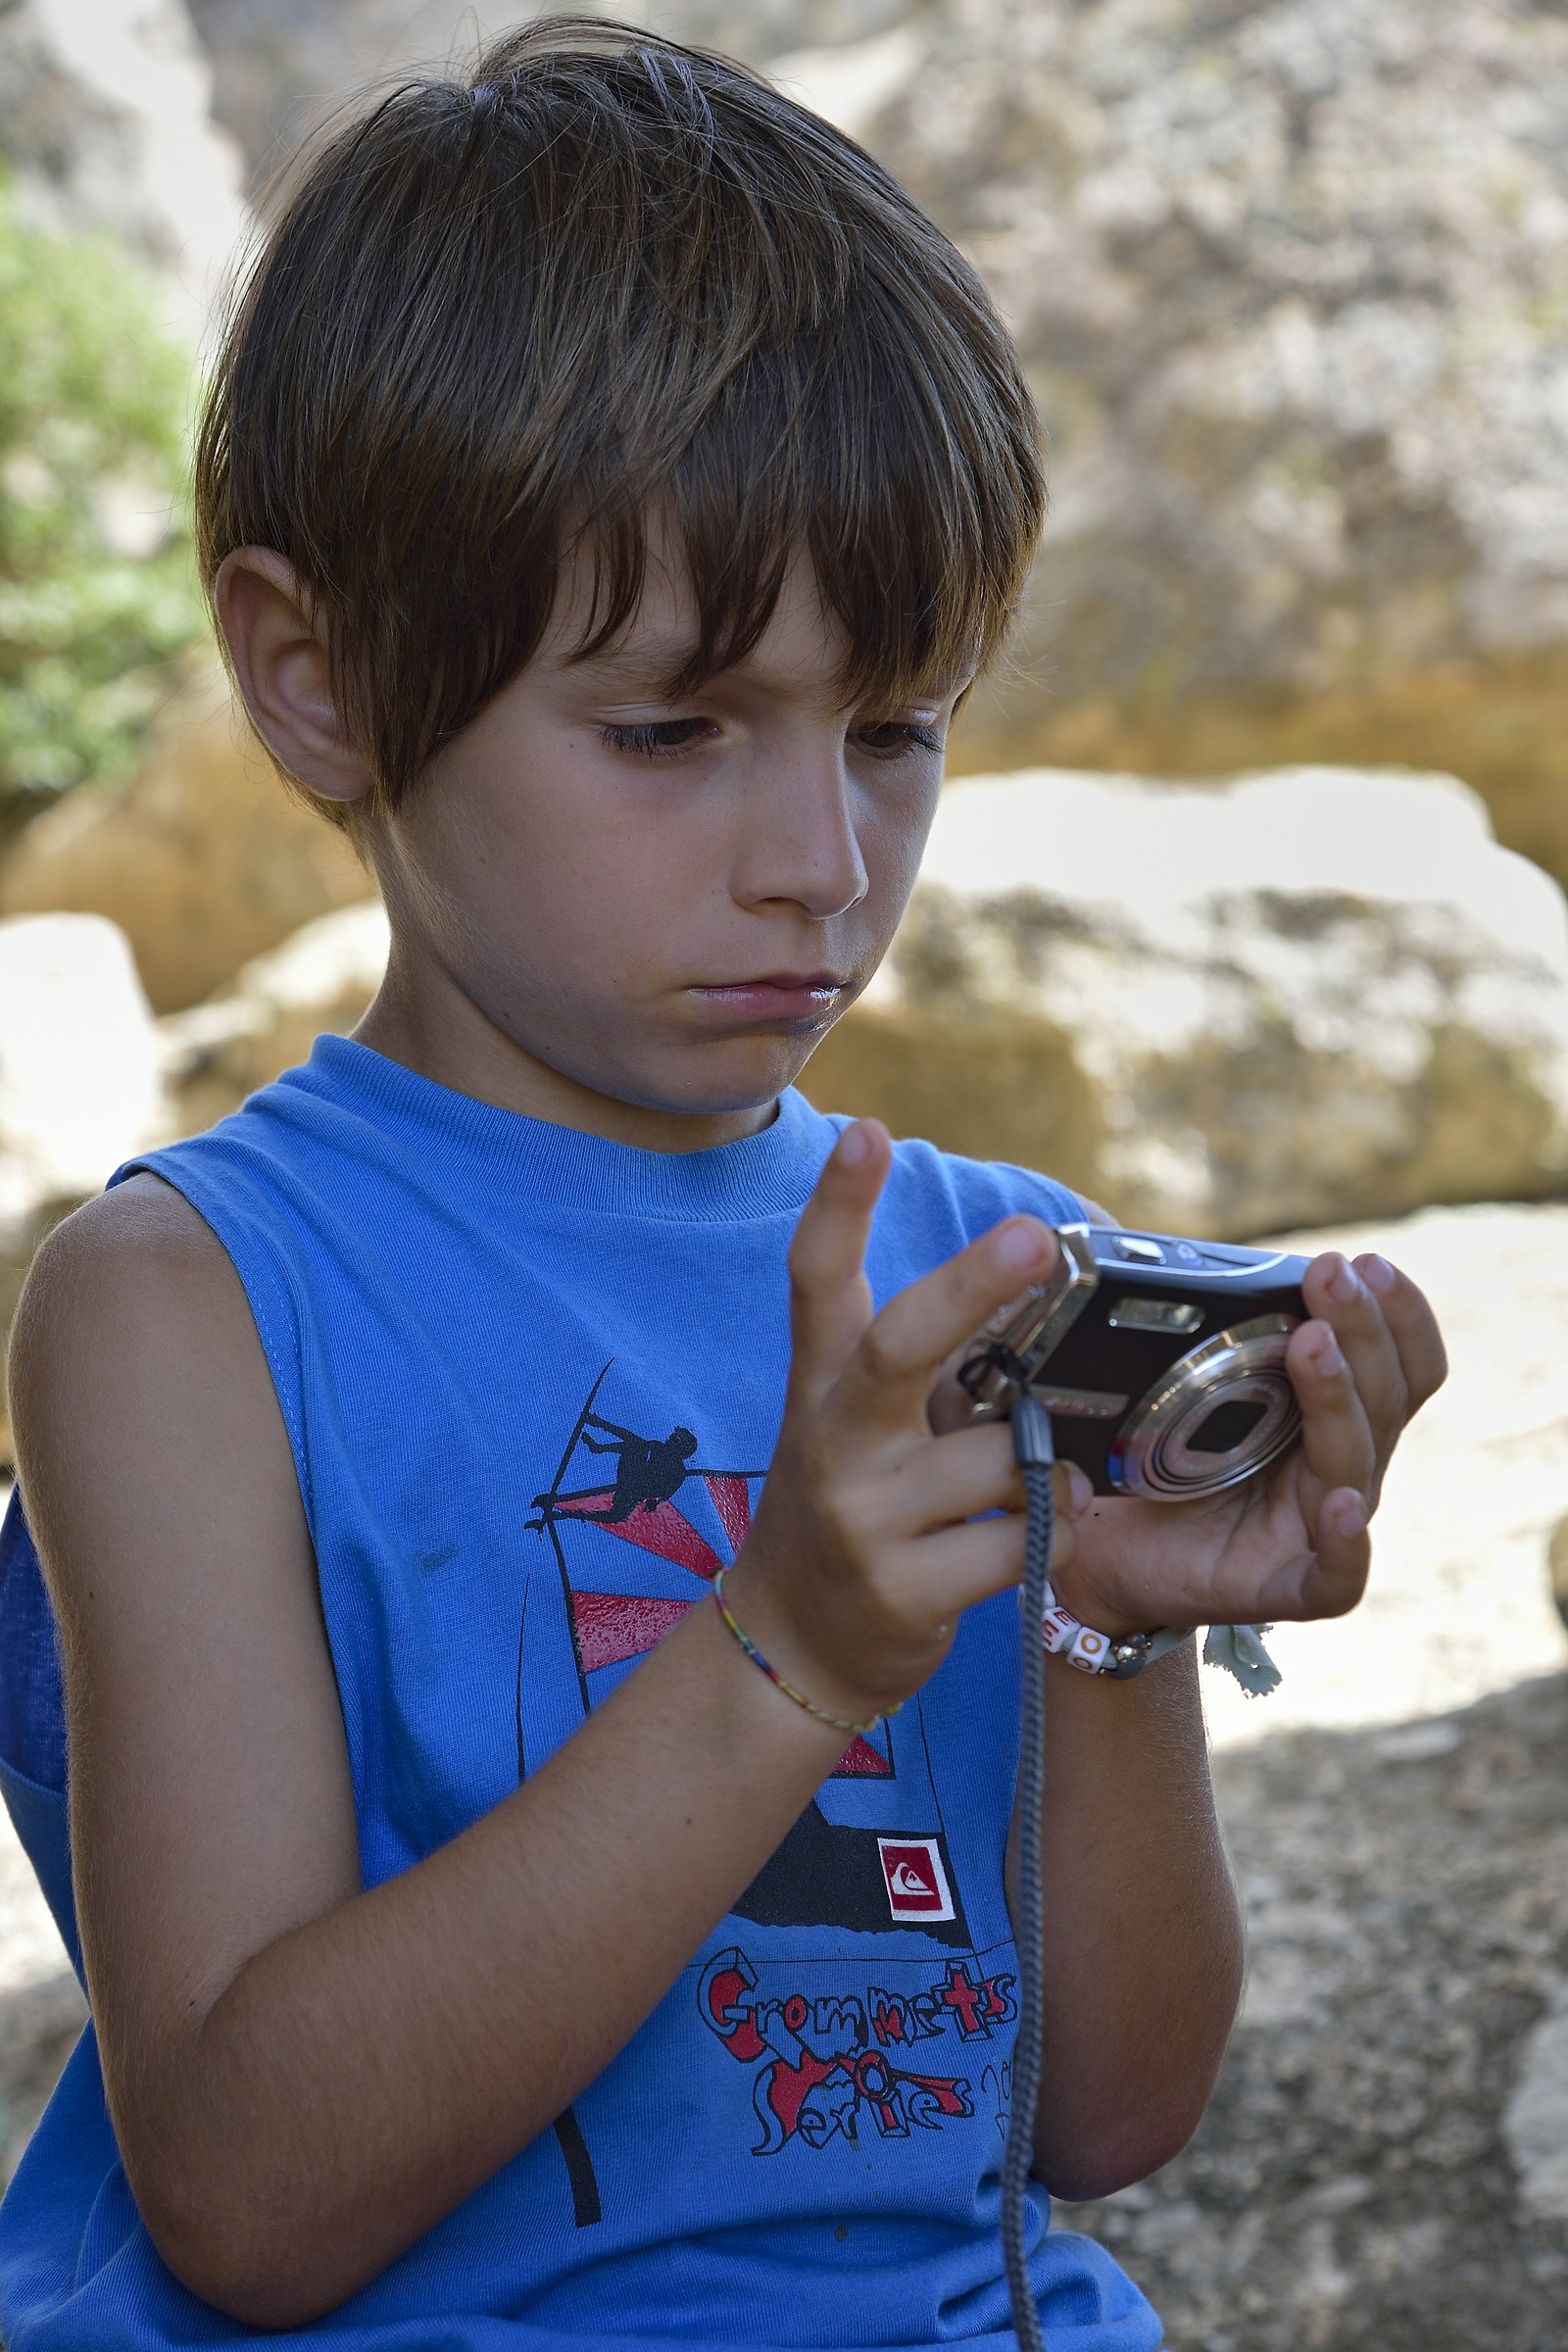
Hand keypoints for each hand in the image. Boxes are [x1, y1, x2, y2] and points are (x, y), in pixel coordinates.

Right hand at [725, 1121, 1084, 1724]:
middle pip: (898, 1348)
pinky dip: (1052, 1533)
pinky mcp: (902, 1591)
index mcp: (820, 1385)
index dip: (838, 1204)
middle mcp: (831, 1442)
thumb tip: (1023, 1278)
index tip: (864, 1129)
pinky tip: (1030, 1540)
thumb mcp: (855, 1422)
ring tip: (1029, 1486)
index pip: (816, 1279)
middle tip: (1034, 1236)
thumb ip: (919, 1363)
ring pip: (999, 1459)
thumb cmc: (853, 1506)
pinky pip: (1021, 1539)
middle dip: (968, 1288)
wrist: (789, 1645)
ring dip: (1041, 1467)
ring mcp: (861, 1519)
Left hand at [1046, 1247, 1447, 1638]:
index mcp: (1326, 1413)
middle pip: (1385, 1395)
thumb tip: (1130, 1234)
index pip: (1398, 1360)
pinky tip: (1340, 1502)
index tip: (1363, 1263)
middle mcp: (1337, 1464)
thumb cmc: (1139, 1463)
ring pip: (1357, 1459)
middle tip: (1331, 1273)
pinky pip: (1340, 1572)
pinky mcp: (1289, 1582)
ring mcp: (1318, 1525)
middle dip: (1363, 1327)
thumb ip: (1182, 1322)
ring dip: (1339, 1395)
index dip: (1395, 1311)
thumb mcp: (1167, 1381)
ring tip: (1313, 1344)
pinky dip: (1346, 1539)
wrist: (1092, 1552)